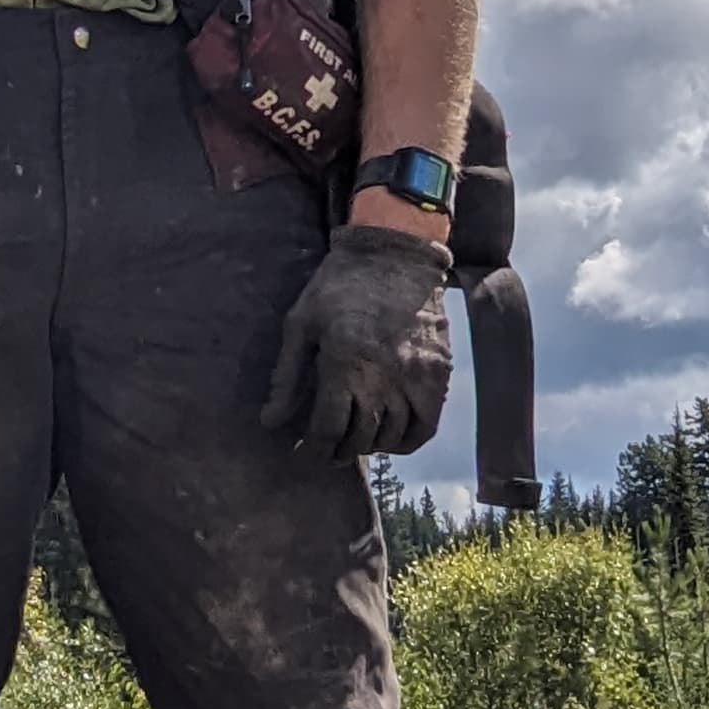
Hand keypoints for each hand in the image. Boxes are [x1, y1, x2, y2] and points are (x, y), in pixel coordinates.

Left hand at [261, 223, 453, 458]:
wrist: (395, 254)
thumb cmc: (339, 286)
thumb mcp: (301, 324)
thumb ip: (286, 377)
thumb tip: (271, 422)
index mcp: (344, 364)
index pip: (328, 429)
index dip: (312, 451)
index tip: (303, 454)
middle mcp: (382, 378)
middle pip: (359, 439)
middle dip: (337, 451)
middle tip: (325, 449)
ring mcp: (415, 379)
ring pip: (391, 438)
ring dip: (368, 447)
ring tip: (353, 440)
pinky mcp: (437, 375)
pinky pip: (425, 427)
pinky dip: (405, 442)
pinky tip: (388, 438)